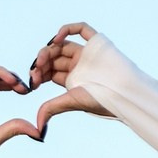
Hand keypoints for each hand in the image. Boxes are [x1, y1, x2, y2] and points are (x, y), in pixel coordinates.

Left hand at [18, 21, 114, 139]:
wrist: (123, 92)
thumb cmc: (100, 100)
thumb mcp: (70, 102)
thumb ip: (50, 108)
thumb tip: (37, 128)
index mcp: (71, 79)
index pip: (49, 71)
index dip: (38, 73)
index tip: (34, 81)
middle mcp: (78, 65)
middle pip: (54, 57)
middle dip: (42, 61)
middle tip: (36, 67)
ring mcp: (87, 53)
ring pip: (63, 44)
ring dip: (49, 48)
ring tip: (43, 58)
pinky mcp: (97, 43)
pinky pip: (82, 29)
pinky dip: (67, 29)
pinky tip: (56, 39)